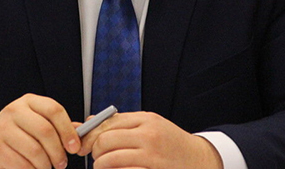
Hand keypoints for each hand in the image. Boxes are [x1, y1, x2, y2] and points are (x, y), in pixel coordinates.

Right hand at [0, 94, 80, 168]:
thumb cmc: (16, 134)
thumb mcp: (35, 122)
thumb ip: (57, 126)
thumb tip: (81, 132)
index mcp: (28, 102)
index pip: (54, 110)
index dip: (68, 130)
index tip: (74, 147)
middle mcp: (14, 111)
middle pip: (46, 131)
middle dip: (58, 152)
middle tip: (61, 163)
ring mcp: (3, 129)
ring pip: (35, 152)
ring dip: (45, 165)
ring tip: (46, 167)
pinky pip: (23, 165)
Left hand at [79, 111, 223, 168]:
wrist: (200, 159)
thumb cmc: (171, 143)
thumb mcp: (150, 125)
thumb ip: (121, 123)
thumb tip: (88, 122)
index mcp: (146, 119)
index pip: (106, 123)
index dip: (90, 135)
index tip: (85, 144)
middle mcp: (148, 135)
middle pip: (105, 140)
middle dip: (95, 151)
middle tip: (97, 157)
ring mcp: (151, 155)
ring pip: (110, 159)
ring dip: (101, 165)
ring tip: (104, 167)